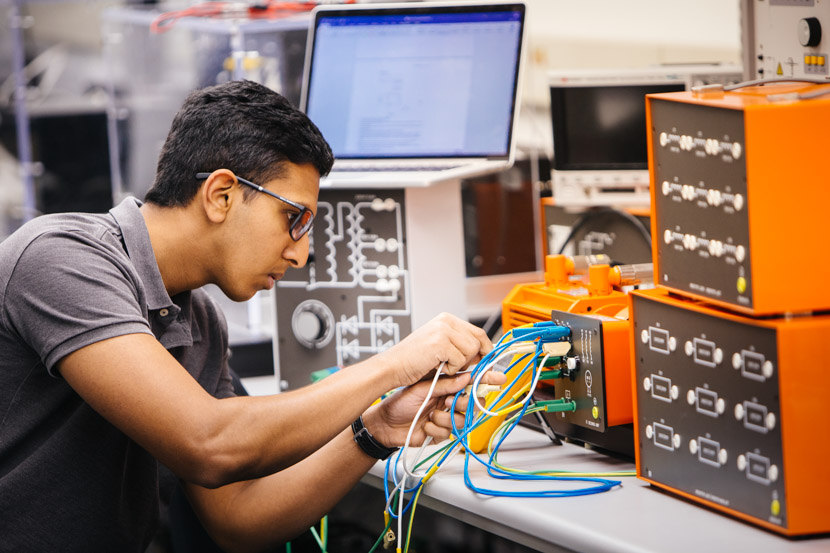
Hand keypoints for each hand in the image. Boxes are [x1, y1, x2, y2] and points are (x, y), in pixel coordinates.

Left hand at [364, 370, 506, 447]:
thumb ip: (446, 384)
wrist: (384, 424)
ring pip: (463, 420)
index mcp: (446, 386)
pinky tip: (424, 425)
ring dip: (446, 418)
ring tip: (431, 414)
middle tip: (448, 401)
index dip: (486, 380)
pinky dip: (435, 429)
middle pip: (472, 404)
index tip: (499, 378)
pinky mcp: (441, 433)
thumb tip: (466, 378)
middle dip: (463, 403)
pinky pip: (449, 433)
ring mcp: (445, 418)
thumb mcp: (423, 388)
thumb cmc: (399, 402)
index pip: (470, 382)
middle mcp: (448, 401)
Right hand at [373, 313, 490, 388]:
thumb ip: (460, 346)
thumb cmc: (414, 361)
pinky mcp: (440, 343)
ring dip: (458, 365)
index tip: (484, 361)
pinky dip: (450, 370)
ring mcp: (443, 330)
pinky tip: (435, 367)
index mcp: (447, 319)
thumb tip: (485, 353)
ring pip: (471, 351)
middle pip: (478, 341)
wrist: (392, 366)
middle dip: (473, 358)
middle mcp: (446, 321)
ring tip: (440, 365)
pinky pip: (460, 361)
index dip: (485, 348)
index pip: (478, 332)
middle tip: (457, 366)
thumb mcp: (441, 348)